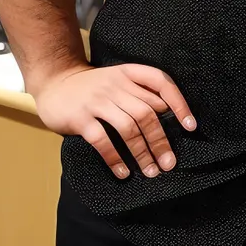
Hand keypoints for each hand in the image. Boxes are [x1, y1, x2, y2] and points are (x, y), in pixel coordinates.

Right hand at [33, 62, 195, 180]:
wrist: (54, 82)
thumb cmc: (93, 86)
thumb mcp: (119, 80)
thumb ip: (140, 93)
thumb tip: (169, 118)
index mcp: (129, 73)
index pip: (162, 83)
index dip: (179, 104)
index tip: (190, 127)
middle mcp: (116, 85)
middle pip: (147, 113)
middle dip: (161, 141)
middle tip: (169, 163)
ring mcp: (97, 101)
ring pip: (128, 128)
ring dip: (142, 153)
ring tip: (150, 171)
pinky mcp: (80, 118)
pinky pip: (102, 140)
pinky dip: (114, 158)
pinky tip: (122, 172)